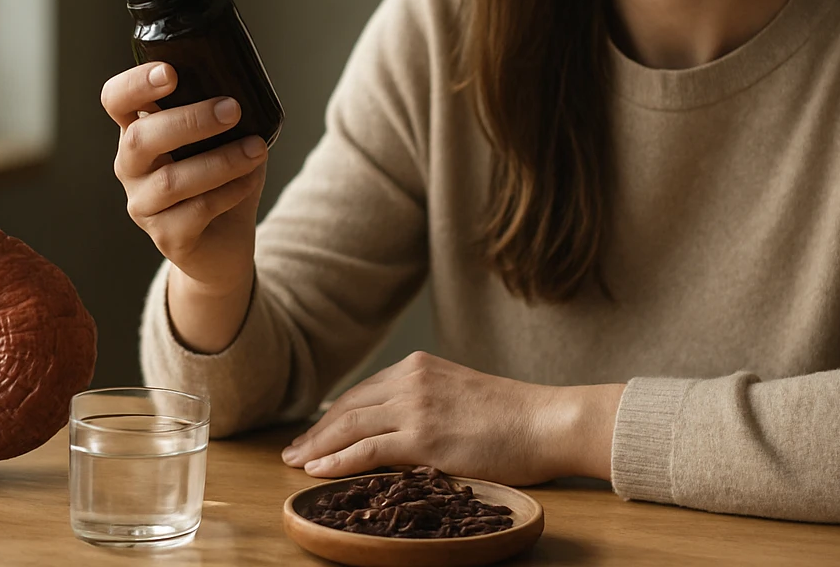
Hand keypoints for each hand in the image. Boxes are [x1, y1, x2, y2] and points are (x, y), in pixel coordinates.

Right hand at [100, 61, 266, 295]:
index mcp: (139, 132)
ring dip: (219, 161)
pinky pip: (195, 211)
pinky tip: (249, 179)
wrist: (224, 243)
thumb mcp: (221, 140)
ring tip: (256, 149)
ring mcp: (143, 205)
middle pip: (139, 139)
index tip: (170, 72)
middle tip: (232, 109)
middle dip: (189, 120)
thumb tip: (248, 89)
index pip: (116, 100)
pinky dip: (228, 191)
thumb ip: (222, 113)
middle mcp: (131, 167)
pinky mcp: (167, 237)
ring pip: (170, 180)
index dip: (135, 84)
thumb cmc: (221, 180)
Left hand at [279, 351, 626, 485]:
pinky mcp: (423, 436)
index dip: (332, 416)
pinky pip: (366, 450)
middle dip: (316, 431)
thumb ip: (427, 406)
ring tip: (295, 463)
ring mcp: (415, 406)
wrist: (547, 421)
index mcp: (419, 368)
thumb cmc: (515, 418)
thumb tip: (401, 432)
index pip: (362, 393)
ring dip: (317, 447)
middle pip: (348, 407)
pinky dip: (336, 461)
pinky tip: (317, 471)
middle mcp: (411, 380)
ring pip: (349, 427)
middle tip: (292, 451)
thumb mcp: (460, 398)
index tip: (314, 433)